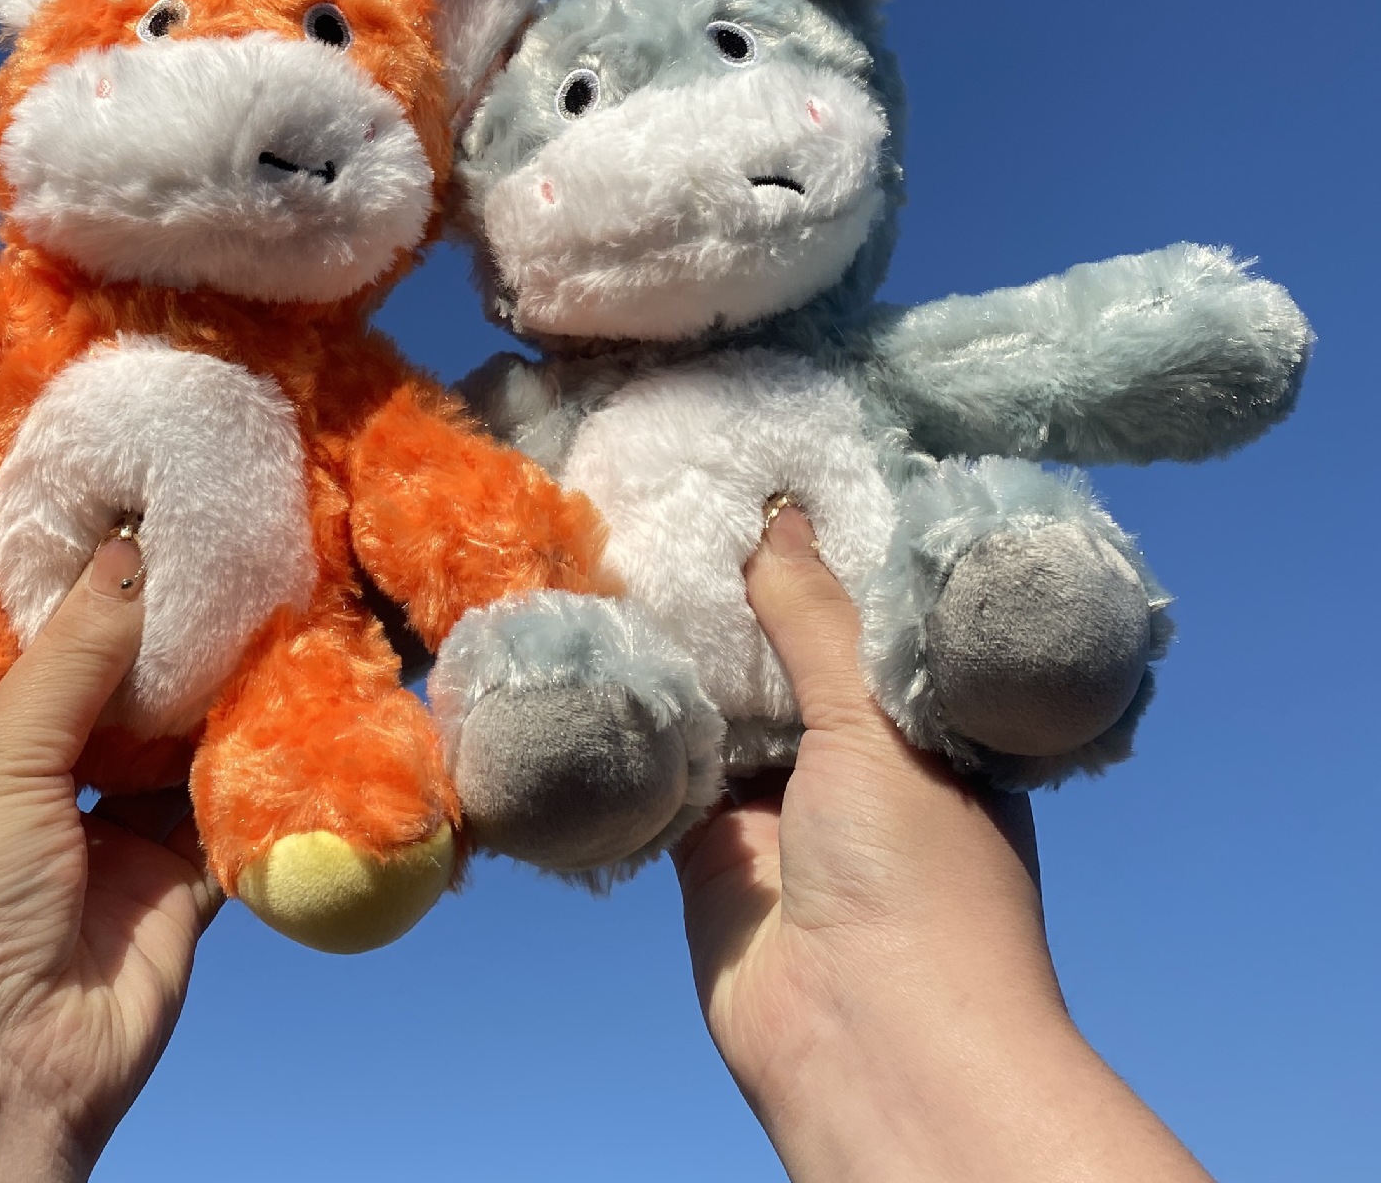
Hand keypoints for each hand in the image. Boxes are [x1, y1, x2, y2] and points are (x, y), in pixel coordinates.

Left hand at [0, 532, 219, 1182]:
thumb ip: (74, 656)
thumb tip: (129, 545)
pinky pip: (224, 815)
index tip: (137, 511)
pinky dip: (256, 767)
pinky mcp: (175, 894)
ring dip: (216, 693)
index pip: (31, 652)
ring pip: (173, 748)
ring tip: (271, 598)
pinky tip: (294, 695)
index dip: (80, 590)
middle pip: (113, 695)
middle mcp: (35, 793)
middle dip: (164, 637)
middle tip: (226, 547)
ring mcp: (106, 845)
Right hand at [676, 502, 1209, 1182]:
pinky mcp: (708, 848)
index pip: (867, 616)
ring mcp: (779, 805)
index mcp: (922, 723)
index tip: (771, 476)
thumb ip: (817, 617)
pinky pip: (665, 764)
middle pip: (784, 655)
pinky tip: (596, 642)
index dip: (822, 552)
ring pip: (718, 705)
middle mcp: (854, 758)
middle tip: (676, 497)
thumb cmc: (918, 876)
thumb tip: (782, 518)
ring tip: (623, 546)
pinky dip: (637, 718)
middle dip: (736, 594)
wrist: (869, 1042)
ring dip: (680, 650)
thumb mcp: (874, 722)